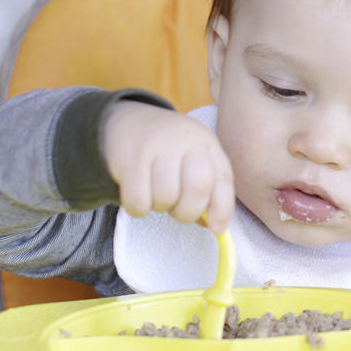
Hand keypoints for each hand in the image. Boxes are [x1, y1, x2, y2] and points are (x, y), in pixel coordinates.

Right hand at [102, 101, 233, 233]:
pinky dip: (138, 208)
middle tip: (177, 209)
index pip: (223, 179)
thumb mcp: (195, 159)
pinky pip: (138, 201)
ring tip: (156, 194)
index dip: (222, 210)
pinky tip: (138, 194)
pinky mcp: (130, 158)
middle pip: (197, 189)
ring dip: (161, 207)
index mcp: (206, 142)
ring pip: (166, 198)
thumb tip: (215, 227)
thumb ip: (208, 190)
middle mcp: (185, 140)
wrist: (128, 122)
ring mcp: (157, 146)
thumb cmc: (168, 151)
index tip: (216, 228)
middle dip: (188, 212)